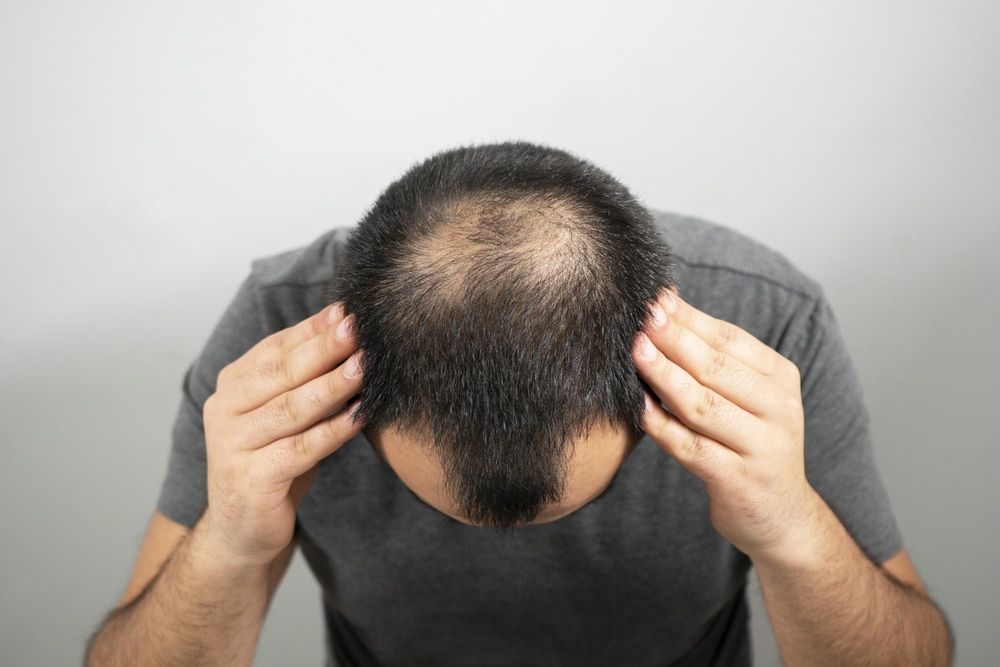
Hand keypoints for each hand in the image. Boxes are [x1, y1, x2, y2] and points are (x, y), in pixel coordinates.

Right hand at [201, 303, 363, 566]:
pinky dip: (331, 432)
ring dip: (331, 386)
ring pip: (290, 409)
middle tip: (359, 329)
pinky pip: (299, 450)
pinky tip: (359, 417)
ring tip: (364, 367)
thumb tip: (346, 326)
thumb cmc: (273, 465)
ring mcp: (232, 445)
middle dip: (324, 348)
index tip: (349, 311)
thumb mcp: (287, 415)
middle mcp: (224, 410)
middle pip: (282, 373)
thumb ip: (305, 377)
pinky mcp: (249, 480)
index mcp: (232, 386)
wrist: (241, 532)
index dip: (313, 329)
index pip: (276, 348)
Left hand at [632, 290, 820, 560]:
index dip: (689, 318)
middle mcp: (778, 410)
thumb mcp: (746, 397)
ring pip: (703, 406)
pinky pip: (692, 448)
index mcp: (780, 379)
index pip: (729, 340)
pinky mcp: (739, 481)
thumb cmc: (750, 445)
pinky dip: (662, 427)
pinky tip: (639, 409)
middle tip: (639, 318)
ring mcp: (761, 447)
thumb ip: (713, 359)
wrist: (782, 516)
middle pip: (716, 368)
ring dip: (664, 376)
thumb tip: (665, 307)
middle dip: (674, 339)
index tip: (654, 299)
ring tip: (635, 353)